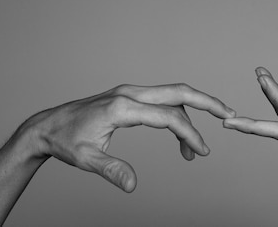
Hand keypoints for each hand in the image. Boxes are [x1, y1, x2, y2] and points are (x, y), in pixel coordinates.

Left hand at [22, 83, 235, 191]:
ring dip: (191, 115)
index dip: (188, 133)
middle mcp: (129, 93)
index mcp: (122, 107)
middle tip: (228, 113)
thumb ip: (111, 170)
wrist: (49, 125)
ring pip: (172, 96)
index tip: (201, 152)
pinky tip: (179, 136)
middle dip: (206, 101)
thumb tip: (133, 186)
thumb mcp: (85, 159)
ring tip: (195, 149)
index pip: (167, 116)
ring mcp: (130, 92)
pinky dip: (175, 116)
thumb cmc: (66, 141)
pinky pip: (161, 101)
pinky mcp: (129, 96)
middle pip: (178, 91)